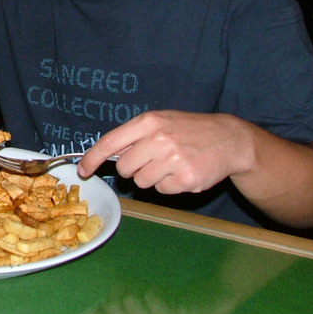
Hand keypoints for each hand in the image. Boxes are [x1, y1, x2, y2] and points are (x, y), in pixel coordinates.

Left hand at [77, 110, 251, 194]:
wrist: (229, 139)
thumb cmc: (189, 130)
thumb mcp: (161, 122)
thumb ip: (135, 136)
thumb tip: (107, 155)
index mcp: (148, 122)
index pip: (110, 142)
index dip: (92, 158)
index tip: (83, 170)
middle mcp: (158, 139)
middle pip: (124, 168)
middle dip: (133, 169)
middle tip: (152, 160)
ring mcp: (172, 160)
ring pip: (142, 182)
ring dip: (152, 178)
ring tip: (171, 164)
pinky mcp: (185, 179)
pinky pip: (161, 191)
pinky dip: (169, 186)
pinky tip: (183, 172)